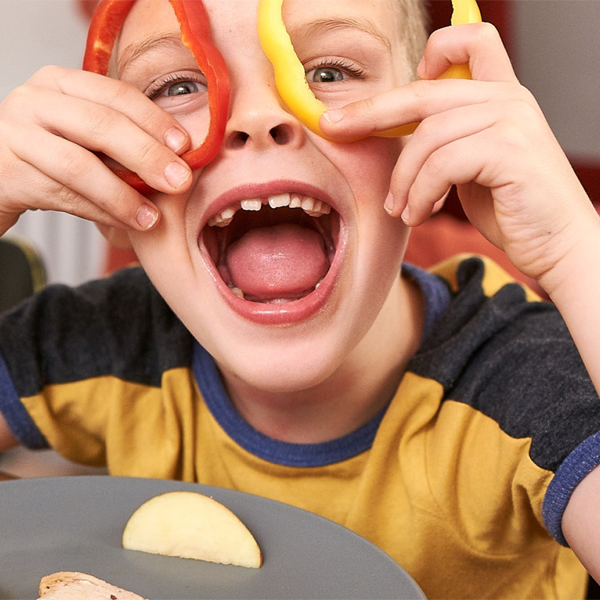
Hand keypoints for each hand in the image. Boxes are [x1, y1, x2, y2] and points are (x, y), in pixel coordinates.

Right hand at [0, 65, 193, 234]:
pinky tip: (127, 224)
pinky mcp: (6, 173)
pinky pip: (64, 196)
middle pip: (100, 125)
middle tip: (180, 181)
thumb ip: (121, 138)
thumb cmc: (52, 154)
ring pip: (79, 166)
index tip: (185, 146)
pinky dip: (101, 213)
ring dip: (123, 195)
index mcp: (60, 83)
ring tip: (152, 217)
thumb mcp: (83, 135)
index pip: (116, 94)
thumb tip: (180, 159)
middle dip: (147, 155)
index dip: (155, 120)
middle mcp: (34, 101)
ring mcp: (15, 135)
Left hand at [319, 23, 598, 289]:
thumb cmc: (511, 208)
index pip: (472, 39)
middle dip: (371, 113)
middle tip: (334, 130)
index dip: (435, 50)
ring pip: (427, 136)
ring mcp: (512, 120)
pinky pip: (442, 164)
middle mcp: (508, 98)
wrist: (557, 245)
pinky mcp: (510, 150)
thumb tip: (393, 133)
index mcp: (500, 95)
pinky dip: (420, 194)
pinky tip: (419, 214)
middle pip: (423, 92)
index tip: (409, 78)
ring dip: (403, 179)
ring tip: (399, 209)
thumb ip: (446, 140)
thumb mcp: (472, 165)